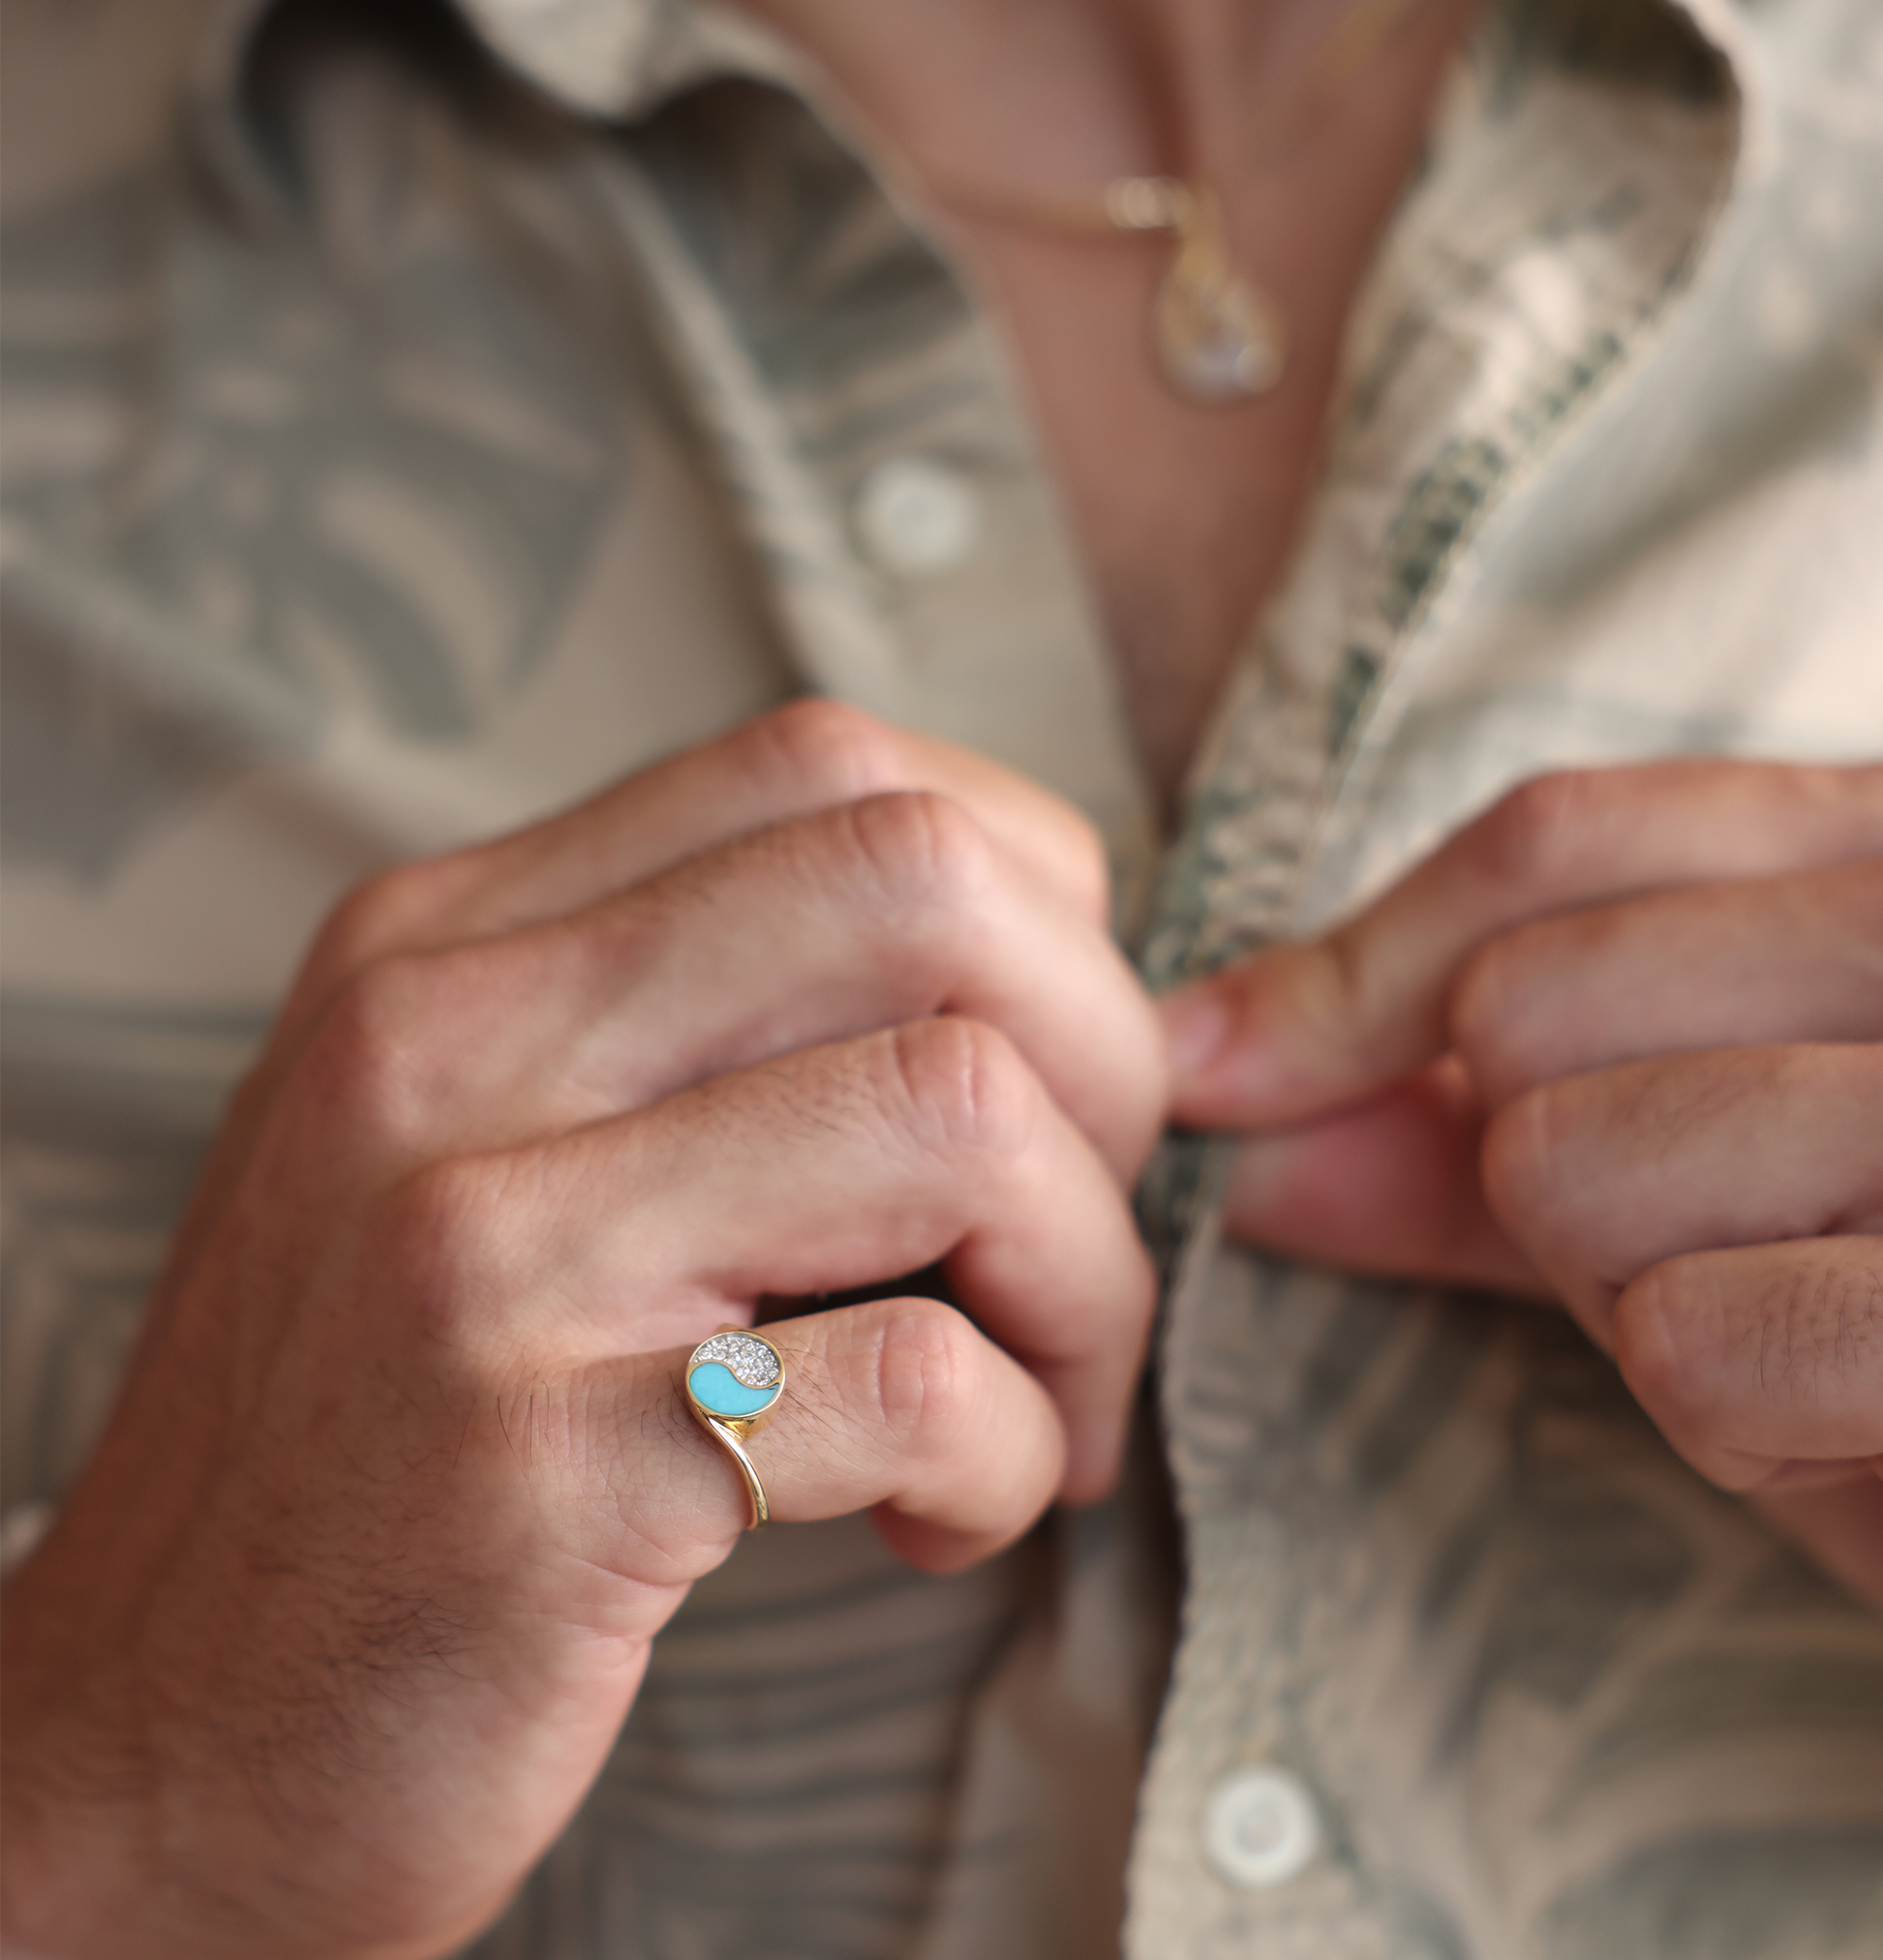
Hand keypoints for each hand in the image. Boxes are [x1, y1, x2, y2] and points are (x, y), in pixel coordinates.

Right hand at [0, 702, 1163, 1957]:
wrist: (152, 1739)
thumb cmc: (391, 1441)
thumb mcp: (490, 1158)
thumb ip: (708, 1034)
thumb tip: (1048, 985)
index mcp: (451, 943)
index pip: (830, 768)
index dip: (1028, 906)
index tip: (1049, 1073)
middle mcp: (452, 1040)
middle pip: (926, 880)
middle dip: (1105, 1059)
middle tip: (1071, 1237)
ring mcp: (486, 1240)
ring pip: (963, 1110)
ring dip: (1085, 1281)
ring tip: (1039, 1401)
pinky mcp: (542, 1457)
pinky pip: (925, 1376)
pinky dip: (1013, 1457)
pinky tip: (931, 1524)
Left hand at [1160, 755, 1882, 1685]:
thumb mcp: (1743, 1194)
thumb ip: (1486, 1129)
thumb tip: (1230, 1096)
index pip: (1561, 836)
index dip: (1354, 965)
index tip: (1223, 1063)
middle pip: (1526, 1006)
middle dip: (1549, 1172)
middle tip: (1745, 1259)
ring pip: (1570, 1163)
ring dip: (1646, 1300)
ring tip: (1838, 1342)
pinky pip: (1691, 1340)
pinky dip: (1745, 1424)